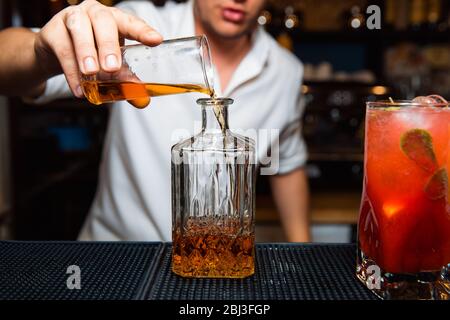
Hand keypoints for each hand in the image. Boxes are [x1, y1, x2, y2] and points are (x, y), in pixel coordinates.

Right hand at [34, 0, 161, 97]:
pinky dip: (71, 71)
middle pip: (104, 22)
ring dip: (86, 52)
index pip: (132, 22)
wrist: (55, 53)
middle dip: (109, 45)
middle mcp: (95, 13)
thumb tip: (143, 101)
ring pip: (79, 30)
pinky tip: (79, 88)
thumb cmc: (92, 54)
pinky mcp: (52, 31)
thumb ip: (127, 82)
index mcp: (116, 19)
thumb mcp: (111, 66)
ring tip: (91, 73)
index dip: (143, 31)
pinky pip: (62, 50)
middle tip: (112, 68)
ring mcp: (72, 18)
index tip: (156, 40)